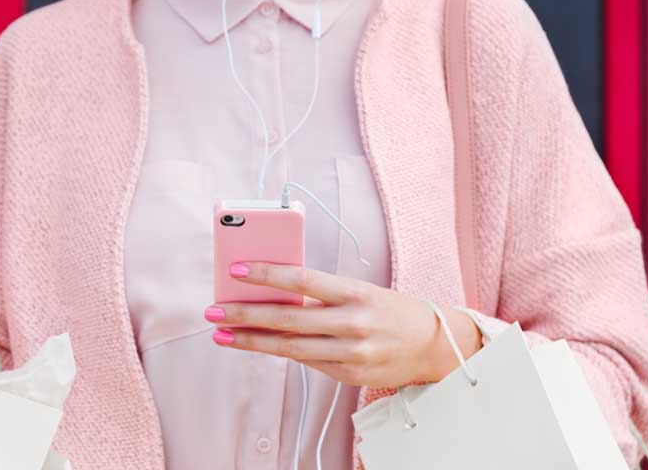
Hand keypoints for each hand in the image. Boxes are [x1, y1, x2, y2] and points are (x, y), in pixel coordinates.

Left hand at [204, 262, 482, 388]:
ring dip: (251, 341)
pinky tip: (257, 344)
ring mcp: (351, 354)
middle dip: (245, 315)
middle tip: (213, 311)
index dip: (266, 275)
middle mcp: (353, 324)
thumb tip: (273, 293)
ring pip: (290, 347)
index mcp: (355, 292)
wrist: (434, 344)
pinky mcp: (349, 375)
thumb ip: (321, 293)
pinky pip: (306, 361)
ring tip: (223, 334)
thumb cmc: (390, 309)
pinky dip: (280, 351)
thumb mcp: (359, 290)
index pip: (303, 279)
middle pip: (288, 319)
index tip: (236, 271)